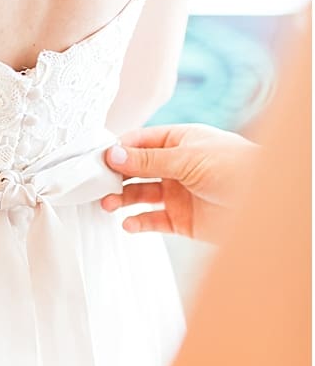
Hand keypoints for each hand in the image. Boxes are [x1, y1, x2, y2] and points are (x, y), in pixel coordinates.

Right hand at [101, 123, 258, 242]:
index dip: (118, 150)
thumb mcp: (189, 158)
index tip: (97, 159)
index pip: (140, 142)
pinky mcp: (182, 219)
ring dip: (122, 199)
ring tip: (108, 205)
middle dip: (115, 176)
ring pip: (140, 194)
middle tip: (96, 184)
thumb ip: (148, 159)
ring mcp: (179, 193)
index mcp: (181, 142)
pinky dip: (138, 222)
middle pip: (136, 169)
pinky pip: (153, 220)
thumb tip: (112, 154)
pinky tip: (129, 223)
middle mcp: (177, 166)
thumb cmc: (238, 169)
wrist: (269, 206)